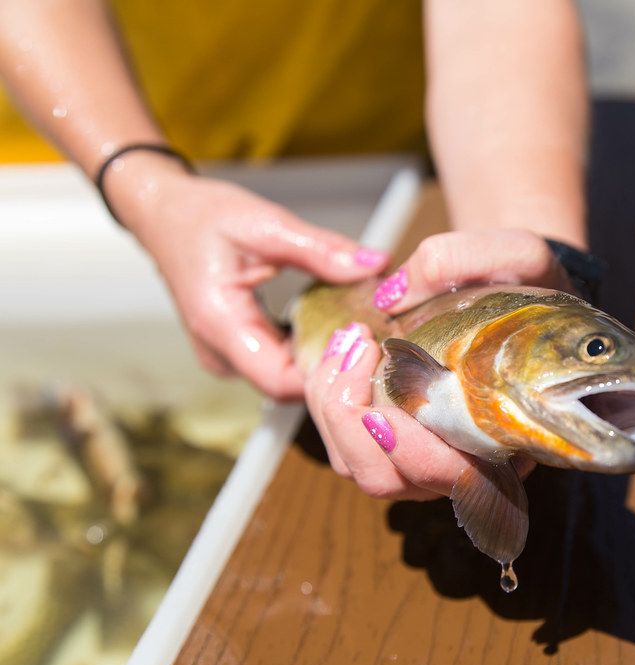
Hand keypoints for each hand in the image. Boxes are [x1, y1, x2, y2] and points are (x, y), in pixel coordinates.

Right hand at [111, 159, 389, 399]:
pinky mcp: (237, 349)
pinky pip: (279, 363)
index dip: (326, 374)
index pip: (281, 381)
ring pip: (286, 378)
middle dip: (333, 367)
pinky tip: (333, 325)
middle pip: (288, 385)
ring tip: (360, 329)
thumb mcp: (265, 224)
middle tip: (375, 338)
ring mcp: (227, 355)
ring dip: (323, 359)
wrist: (163, 213)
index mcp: (220, 324)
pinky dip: (308, 347)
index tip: (364, 347)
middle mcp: (220, 352)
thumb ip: (320, 249)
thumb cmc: (200, 216)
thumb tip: (372, 265)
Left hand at [304, 229, 562, 497]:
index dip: (414, 453)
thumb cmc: (533, 283)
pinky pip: (349, 445)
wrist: (524, 289)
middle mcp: (469, 458)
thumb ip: (461, 261)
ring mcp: (427, 452)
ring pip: (359, 468)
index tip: (383, 399)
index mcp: (513, 434)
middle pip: (389, 480)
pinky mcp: (397, 435)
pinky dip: (330, 402)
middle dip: (350, 421)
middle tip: (357, 345)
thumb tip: (390, 297)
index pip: (458, 479)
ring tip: (347, 342)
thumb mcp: (519, 255)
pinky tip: (344, 351)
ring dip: (333, 410)